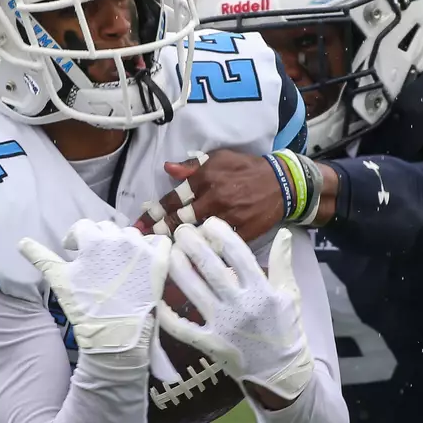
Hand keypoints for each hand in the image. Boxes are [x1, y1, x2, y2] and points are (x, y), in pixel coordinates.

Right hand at [20, 220, 170, 355]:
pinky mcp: (161, 263)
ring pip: (132, 234)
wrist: (116, 335)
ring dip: (123, 244)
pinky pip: (160, 242)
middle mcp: (120, 238)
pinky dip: (152, 247)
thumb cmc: (85, 307)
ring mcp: (143, 250)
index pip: (83, 226)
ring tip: (117, 263)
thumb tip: (20, 241)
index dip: (76, 238)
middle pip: (107, 228)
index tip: (73, 250)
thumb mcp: (59, 280)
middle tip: (96, 260)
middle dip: (99, 240)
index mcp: (94, 239)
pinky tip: (142, 261)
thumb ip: (40, 256)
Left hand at [136, 149, 287, 242]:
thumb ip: (193, 166)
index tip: (139, 225)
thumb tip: (168, 169)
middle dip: (159, 231)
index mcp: (208, 178)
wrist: (283, 183)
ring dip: (179, 245)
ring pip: (198, 235)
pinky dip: (206, 254)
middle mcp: (216, 198)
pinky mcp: (243, 233)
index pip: (175, 198)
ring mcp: (230, 217)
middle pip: (181, 219)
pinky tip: (191, 264)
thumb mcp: (221, 158)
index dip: (154, 213)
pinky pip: (220, 246)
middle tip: (143, 242)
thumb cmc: (248, 169)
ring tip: (161, 254)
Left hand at [155, 218, 312, 404]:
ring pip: (194, 291)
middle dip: (193, 245)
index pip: (237, 253)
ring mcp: (224, 325)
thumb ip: (283, 263)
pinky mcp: (211, 344)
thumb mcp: (291, 294)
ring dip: (178, 268)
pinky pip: (184, 328)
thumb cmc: (286, 329)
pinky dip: (168, 314)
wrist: (282, 372)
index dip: (220, 234)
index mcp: (262, 290)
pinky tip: (158, 298)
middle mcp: (241, 305)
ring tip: (168, 252)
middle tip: (181, 231)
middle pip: (211, 268)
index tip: (208, 224)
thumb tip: (285, 232)